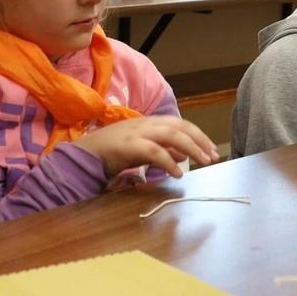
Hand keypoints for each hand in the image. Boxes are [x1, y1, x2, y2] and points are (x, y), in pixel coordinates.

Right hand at [73, 116, 218, 179]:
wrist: (83, 155)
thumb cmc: (111, 153)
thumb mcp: (142, 150)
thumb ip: (162, 150)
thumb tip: (183, 155)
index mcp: (148, 123)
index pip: (179, 123)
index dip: (198, 135)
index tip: (211, 149)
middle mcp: (145, 124)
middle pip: (179, 126)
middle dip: (199, 139)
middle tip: (213, 155)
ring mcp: (136, 133)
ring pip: (170, 134)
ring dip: (191, 147)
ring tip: (204, 161)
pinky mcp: (128, 146)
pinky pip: (154, 151)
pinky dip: (169, 161)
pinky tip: (178, 173)